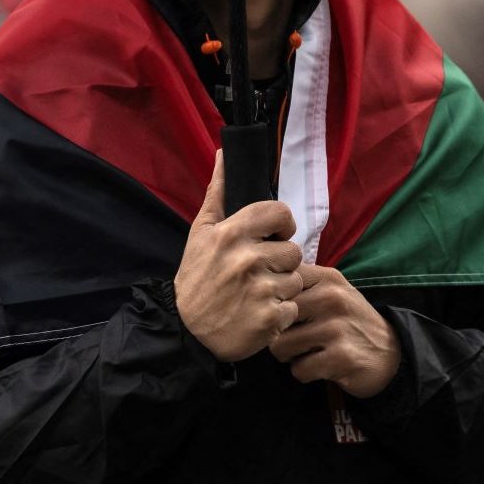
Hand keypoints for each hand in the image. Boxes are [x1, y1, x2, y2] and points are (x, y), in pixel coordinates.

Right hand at [174, 151, 303, 362]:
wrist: (187, 330)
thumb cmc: (197, 276)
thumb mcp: (201, 231)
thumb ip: (218, 192)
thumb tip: (224, 154)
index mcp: (233, 232)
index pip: (281, 213)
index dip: (281, 225)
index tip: (272, 236)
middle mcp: (248, 258)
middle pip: (293, 250)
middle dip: (280, 261)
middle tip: (260, 271)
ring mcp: (261, 290)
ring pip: (296, 279)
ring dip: (282, 288)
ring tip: (258, 293)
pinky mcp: (270, 319)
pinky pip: (293, 308)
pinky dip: (281, 314)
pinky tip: (260, 313)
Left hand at [268, 264, 400, 398]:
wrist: (390, 354)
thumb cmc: (349, 322)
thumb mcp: (332, 291)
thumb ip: (301, 285)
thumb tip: (258, 286)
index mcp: (327, 278)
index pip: (279, 282)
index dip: (272, 303)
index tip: (280, 313)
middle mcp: (332, 298)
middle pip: (274, 317)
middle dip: (277, 334)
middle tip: (292, 339)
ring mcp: (336, 328)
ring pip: (281, 346)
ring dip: (289, 356)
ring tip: (306, 353)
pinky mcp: (340, 358)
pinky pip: (299, 370)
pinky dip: (304, 373)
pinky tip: (319, 367)